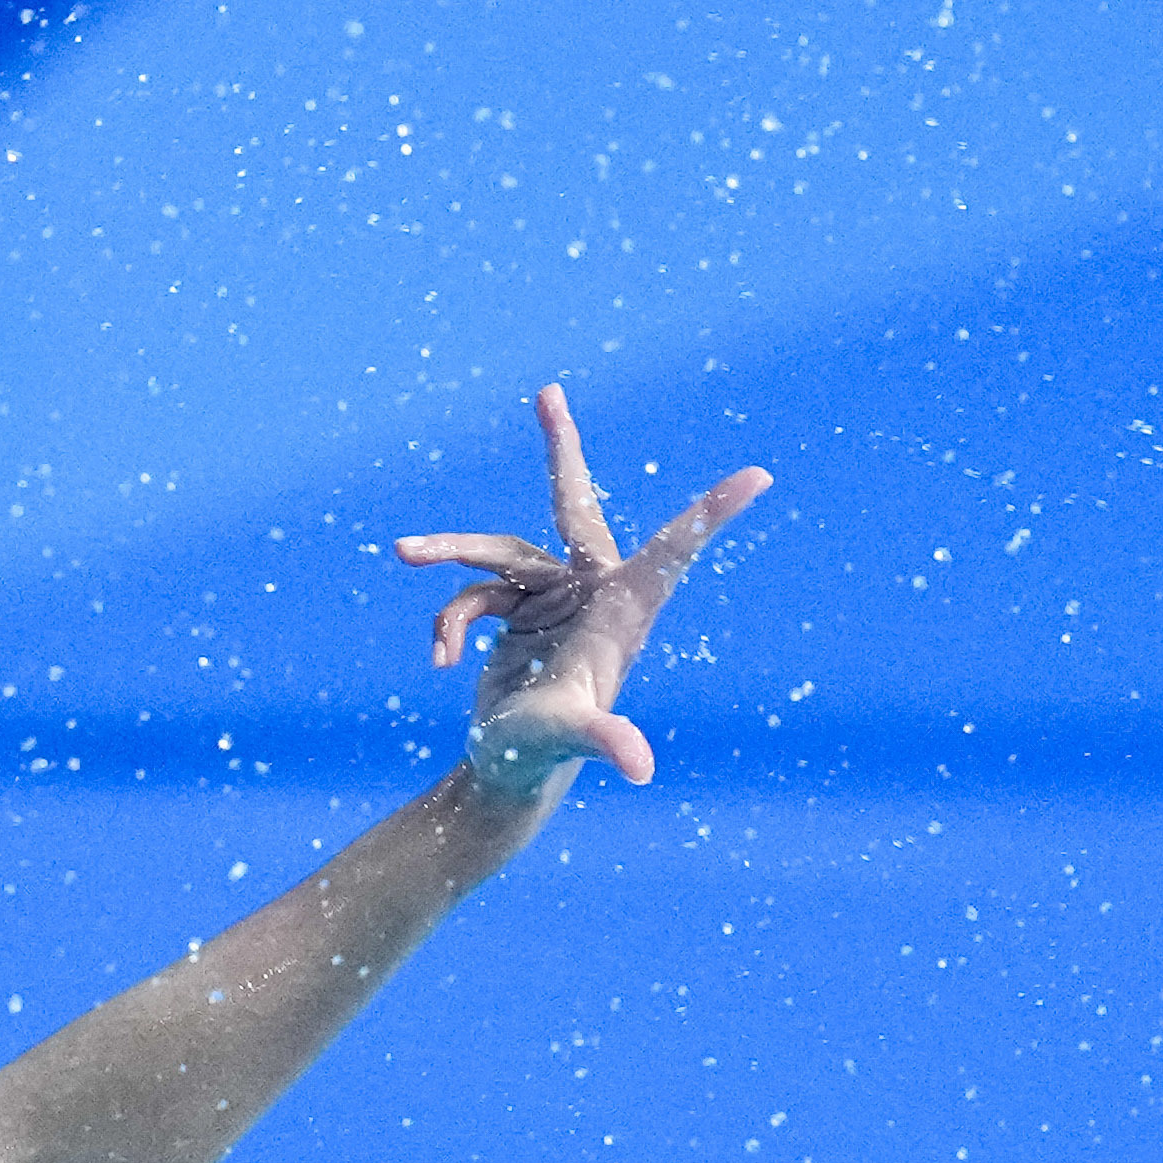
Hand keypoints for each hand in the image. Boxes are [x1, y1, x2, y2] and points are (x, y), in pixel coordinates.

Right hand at [397, 382, 766, 796]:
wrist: (509, 770)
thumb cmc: (547, 754)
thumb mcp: (569, 737)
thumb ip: (603, 739)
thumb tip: (639, 767)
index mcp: (622, 611)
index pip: (673, 551)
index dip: (712, 513)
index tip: (759, 477)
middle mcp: (592, 593)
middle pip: (572, 506)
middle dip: (559, 450)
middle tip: (548, 392)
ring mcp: (554, 596)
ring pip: (496, 552)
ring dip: (449, 551)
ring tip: (402, 549)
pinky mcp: (520, 607)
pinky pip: (473, 593)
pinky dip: (450, 623)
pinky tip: (443, 664)